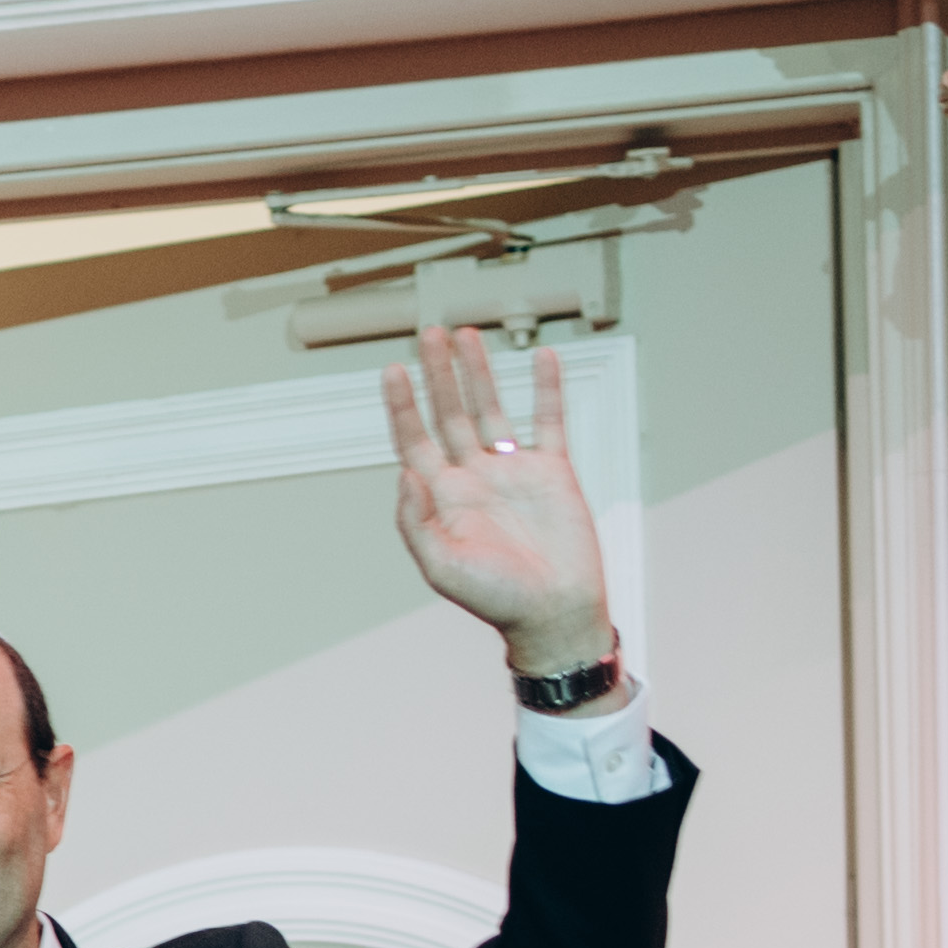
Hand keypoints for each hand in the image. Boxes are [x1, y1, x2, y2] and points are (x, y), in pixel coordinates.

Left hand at [379, 321, 618, 683]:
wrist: (555, 613)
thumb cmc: (498, 600)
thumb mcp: (442, 566)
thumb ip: (416, 521)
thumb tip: (404, 473)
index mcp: (443, 499)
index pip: (415, 440)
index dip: (403, 405)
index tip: (393, 370)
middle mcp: (474, 478)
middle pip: (449, 413)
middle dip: (438, 374)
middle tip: (430, 334)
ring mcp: (513, 472)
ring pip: (491, 409)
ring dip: (478, 372)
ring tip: (467, 335)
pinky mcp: (553, 471)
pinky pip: (548, 420)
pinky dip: (546, 388)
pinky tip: (541, 357)